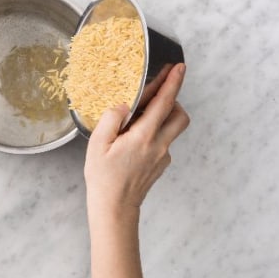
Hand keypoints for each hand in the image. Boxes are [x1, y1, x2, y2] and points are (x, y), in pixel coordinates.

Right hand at [84, 63, 189, 217]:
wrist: (115, 209)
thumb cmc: (103, 178)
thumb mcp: (97, 145)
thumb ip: (111, 119)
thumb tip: (122, 105)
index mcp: (143, 136)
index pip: (165, 103)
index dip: (173, 83)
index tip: (179, 68)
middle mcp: (159, 145)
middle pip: (181, 116)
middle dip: (174, 100)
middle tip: (158, 96)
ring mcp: (162, 156)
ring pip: (174, 129)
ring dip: (165, 117)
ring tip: (142, 119)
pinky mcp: (161, 165)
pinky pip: (163, 142)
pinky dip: (155, 134)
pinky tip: (134, 140)